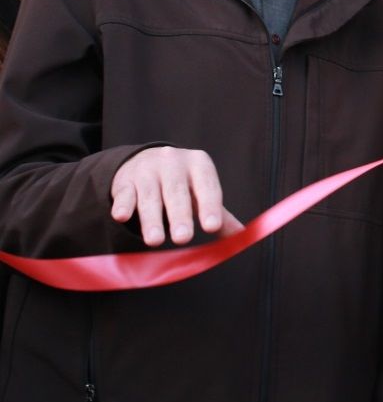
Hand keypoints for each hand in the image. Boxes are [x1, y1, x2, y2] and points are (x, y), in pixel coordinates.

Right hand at [109, 146, 243, 246]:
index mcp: (199, 164)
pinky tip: (121, 216)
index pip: (207, 186)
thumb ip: (218, 213)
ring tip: (155, 240)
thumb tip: (242, 234)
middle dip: (180, 216)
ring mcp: (148, 170)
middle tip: (183, 238)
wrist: (146, 161)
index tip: (212, 227)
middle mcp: (174, 162)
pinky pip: (124, 193)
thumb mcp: (201, 191)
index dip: (210, 207)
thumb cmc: (183, 183)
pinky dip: (122, 204)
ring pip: (150, 196)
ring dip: (152, 219)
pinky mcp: (125, 179)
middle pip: (177, 192)